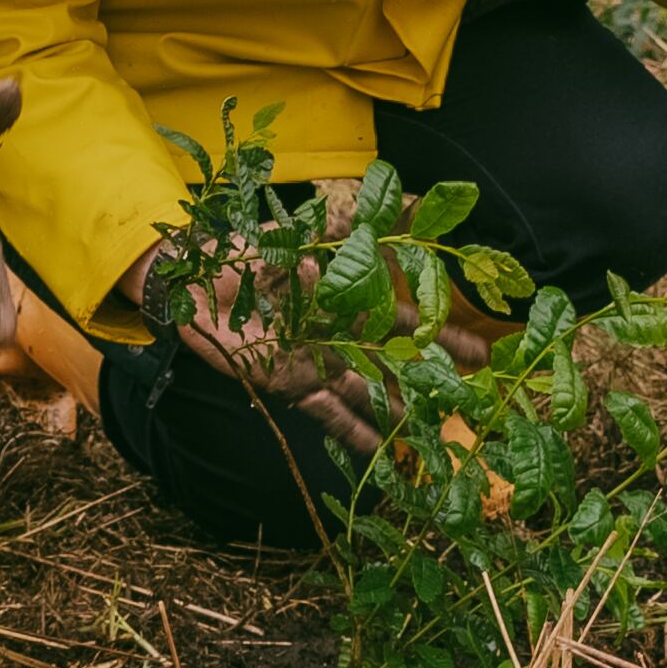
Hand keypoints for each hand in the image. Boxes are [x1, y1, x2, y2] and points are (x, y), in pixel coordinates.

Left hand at [124, 243, 488, 458]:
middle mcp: (335, 334)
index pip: (402, 316)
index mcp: (342, 298)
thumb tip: (377, 214)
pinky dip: (349, 432)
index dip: (438, 332)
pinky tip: (374, 453)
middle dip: (427, 378)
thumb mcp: (288, 239)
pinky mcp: (288, 383)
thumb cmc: (238, 257)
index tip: (475, 350)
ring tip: (427, 433)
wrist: (191, 284)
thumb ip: (333, 234)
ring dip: (393, 411)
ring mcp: (314, 362)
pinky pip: (325, 413)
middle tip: (465, 398)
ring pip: (365, 392)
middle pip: (392, 360)